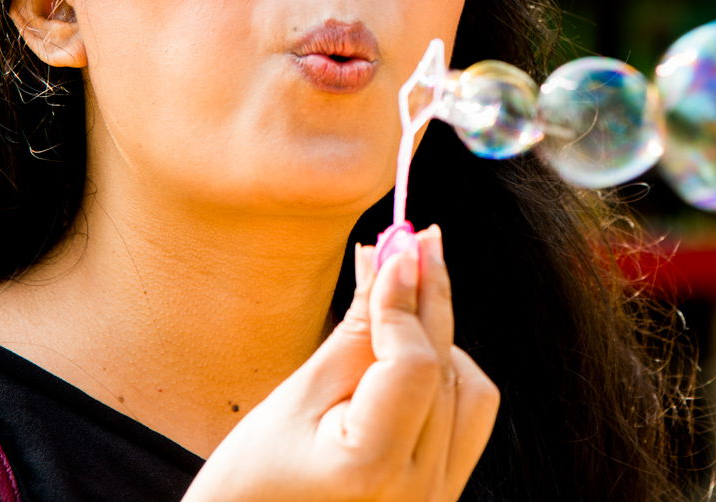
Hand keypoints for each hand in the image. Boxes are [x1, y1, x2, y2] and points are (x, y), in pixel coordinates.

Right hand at [182, 226, 499, 501]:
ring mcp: (435, 499)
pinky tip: (410, 349)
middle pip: (445, 368)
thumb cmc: (249, 484)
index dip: (405, 299)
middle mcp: (419, 492)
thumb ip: (357, 330)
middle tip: (417, 238)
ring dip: (439, 336)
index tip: (396, 244)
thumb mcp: (294, 399)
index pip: (415, 363)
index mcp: (373, 471)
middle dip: (429, 297)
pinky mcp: (440, 494)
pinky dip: (446, 375)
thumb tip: (390, 257)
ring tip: (402, 293)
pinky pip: (464, 420)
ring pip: (466, 389)